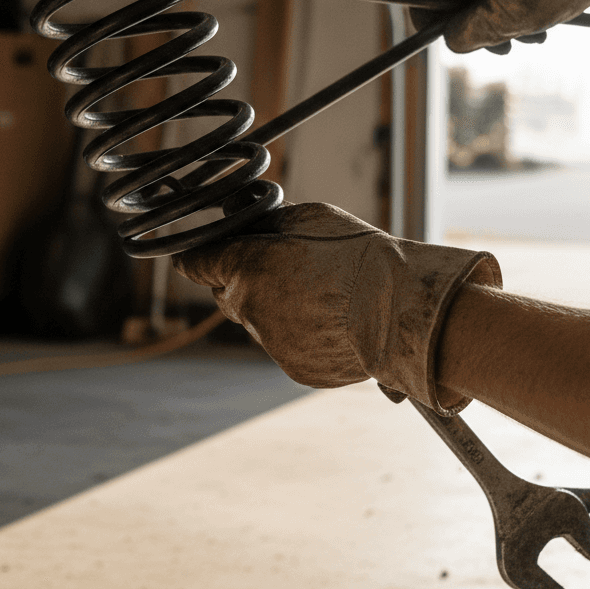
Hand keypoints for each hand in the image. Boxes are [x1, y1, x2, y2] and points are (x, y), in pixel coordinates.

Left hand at [173, 202, 500, 414]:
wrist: (397, 310)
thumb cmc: (355, 254)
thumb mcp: (307, 219)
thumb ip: (266, 225)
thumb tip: (245, 224)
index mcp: (244, 268)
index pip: (195, 263)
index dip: (194, 257)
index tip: (191, 257)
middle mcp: (248, 309)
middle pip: (227, 295)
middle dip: (241, 281)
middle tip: (276, 267)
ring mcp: (271, 343)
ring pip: (259, 323)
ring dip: (276, 308)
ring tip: (321, 294)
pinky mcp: (295, 368)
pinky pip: (287, 346)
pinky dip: (301, 334)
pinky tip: (331, 320)